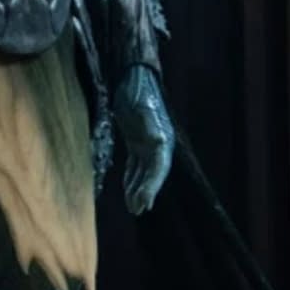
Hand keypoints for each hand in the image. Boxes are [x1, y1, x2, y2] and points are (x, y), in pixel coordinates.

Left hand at [115, 64, 172, 214]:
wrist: (134, 79)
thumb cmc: (138, 93)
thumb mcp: (142, 109)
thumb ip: (149, 125)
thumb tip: (157, 142)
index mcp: (162, 140)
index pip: (158, 170)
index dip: (152, 187)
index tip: (144, 203)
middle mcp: (158, 145)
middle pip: (153, 175)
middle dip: (145, 193)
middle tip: (137, 210)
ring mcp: (148, 144)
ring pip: (144, 172)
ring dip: (138, 188)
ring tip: (132, 207)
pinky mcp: (137, 141)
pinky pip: (136, 165)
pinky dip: (132, 178)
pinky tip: (127, 189)